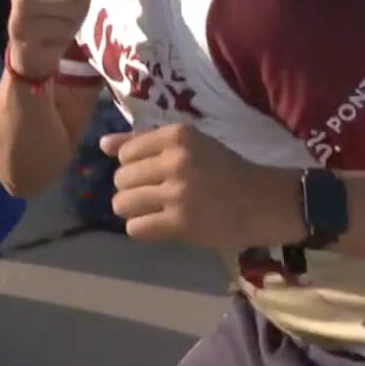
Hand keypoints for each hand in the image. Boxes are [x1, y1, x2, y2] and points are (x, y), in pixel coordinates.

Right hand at [4, 0, 94, 80]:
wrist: (34, 52)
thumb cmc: (56, 15)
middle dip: (79, 3)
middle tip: (63, 15)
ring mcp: (18, 3)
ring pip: (70, 4)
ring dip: (72, 20)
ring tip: (58, 25)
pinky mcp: (19, 26)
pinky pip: (61, 26)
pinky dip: (64, 34)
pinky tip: (51, 37)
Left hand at [100, 125, 300, 250]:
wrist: (261, 202)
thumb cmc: (223, 169)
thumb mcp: (189, 145)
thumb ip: (144, 142)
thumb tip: (103, 144)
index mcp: (177, 136)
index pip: (125, 153)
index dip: (133, 166)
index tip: (153, 173)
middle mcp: (175, 161)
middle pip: (120, 179)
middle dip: (131, 189)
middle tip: (154, 194)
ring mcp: (178, 193)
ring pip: (122, 203)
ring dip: (133, 210)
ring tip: (153, 210)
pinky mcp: (181, 223)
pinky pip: (136, 228)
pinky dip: (143, 229)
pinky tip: (160, 225)